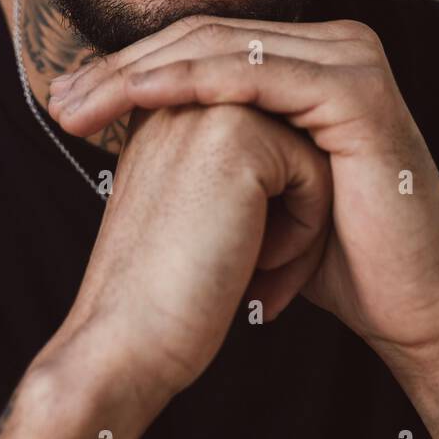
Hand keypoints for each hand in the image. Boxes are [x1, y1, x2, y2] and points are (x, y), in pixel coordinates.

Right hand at [37, 101, 332, 419]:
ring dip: (300, 222)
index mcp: (164, 108)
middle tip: (257, 270)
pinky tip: (257, 266)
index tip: (226, 259)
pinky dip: (305, 231)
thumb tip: (289, 163)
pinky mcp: (237, 135)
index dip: (264, 204)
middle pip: (289, 138)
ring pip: (308, 153)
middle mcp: (180, 95)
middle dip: (289, 207)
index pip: (261, 134)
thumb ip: (226, 165)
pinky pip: (315, 171)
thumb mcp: (190, 208)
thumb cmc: (162, 293)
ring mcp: (205, 107)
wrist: (123, 343)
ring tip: (259, 271)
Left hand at [49, 15, 438, 373]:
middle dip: (124, 69)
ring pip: (224, 49)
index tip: (67, 102)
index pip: (206, 44)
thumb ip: (219, 136)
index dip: (132, 67)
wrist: (410, 308)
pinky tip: (140, 97)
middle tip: (60, 101)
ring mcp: (353, 59)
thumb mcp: (261, 184)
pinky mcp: (358, 90)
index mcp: (315, 56)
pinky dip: (192, 82)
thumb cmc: (336, 256)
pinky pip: (258, 75)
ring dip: (142, 74)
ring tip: (81, 105)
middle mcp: (338, 43)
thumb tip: (139, 117)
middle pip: (208, 39)